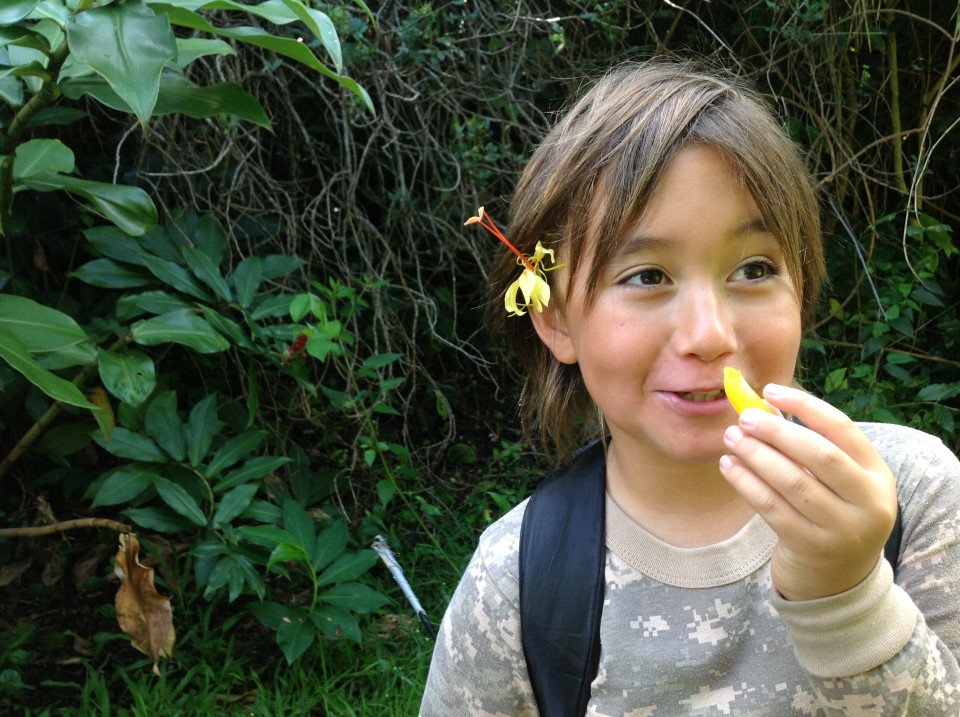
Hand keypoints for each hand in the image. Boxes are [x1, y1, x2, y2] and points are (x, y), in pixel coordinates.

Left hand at [718, 383, 897, 600]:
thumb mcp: (836, 482)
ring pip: (793, 482)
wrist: (838, 580)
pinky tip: (729, 465)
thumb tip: (762, 405)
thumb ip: (808, 446)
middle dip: (777, 431)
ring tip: (731, 437)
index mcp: (877, 475)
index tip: (770, 391)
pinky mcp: (810, 547)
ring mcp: (841, 529)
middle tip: (745, 417)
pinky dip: (746, 482)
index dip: (804, 406)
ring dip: (756, 455)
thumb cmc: (830, 513)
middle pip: (819, 455)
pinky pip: (772, 508)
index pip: (842, 429)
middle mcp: (868, 502)